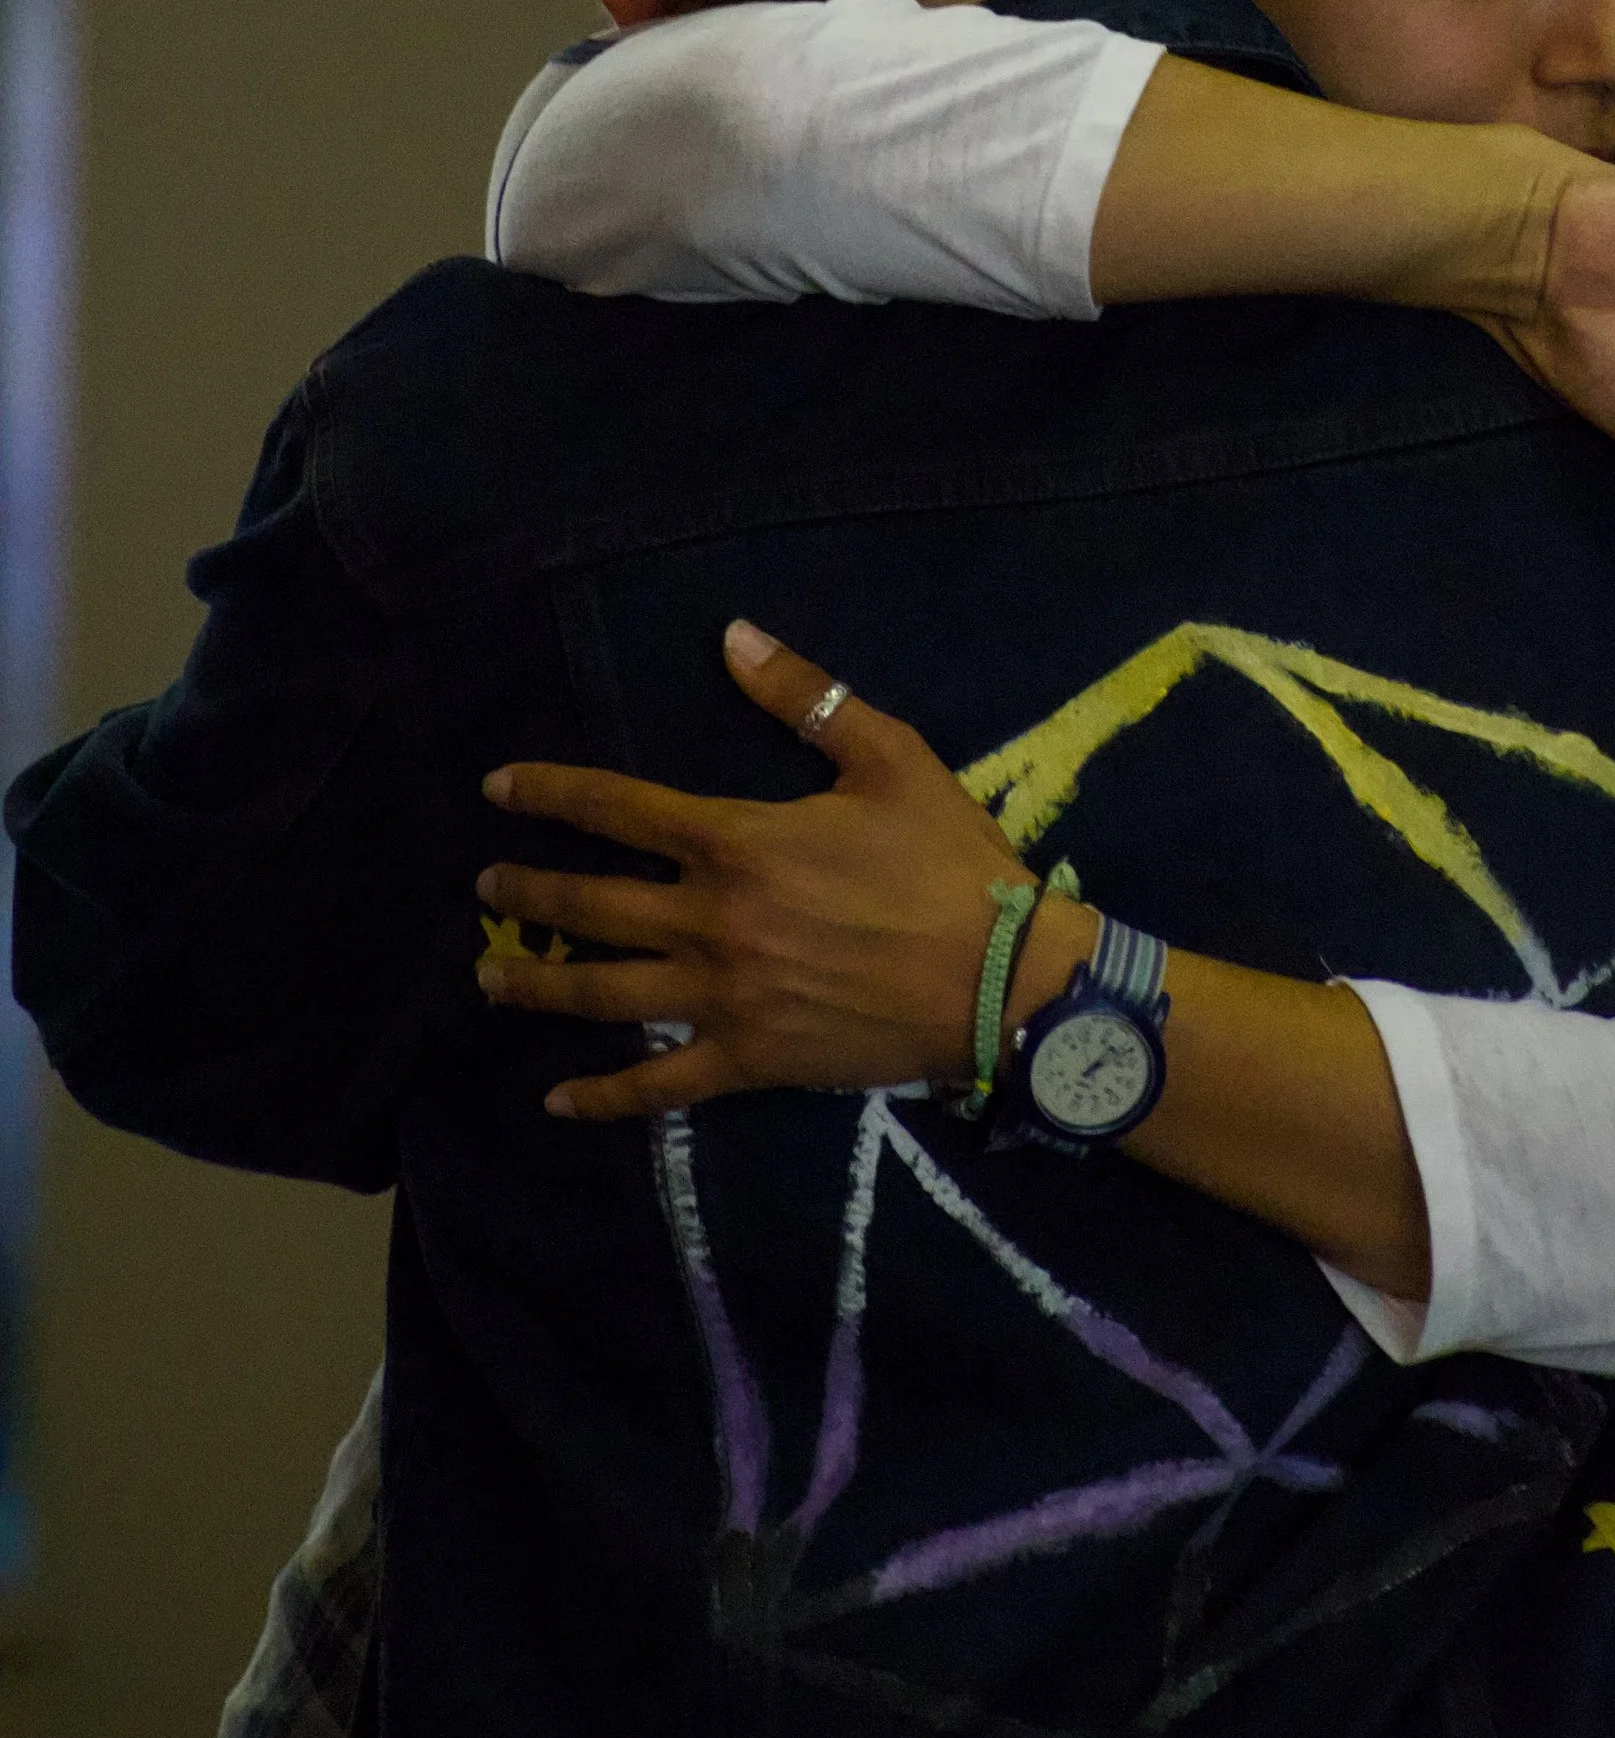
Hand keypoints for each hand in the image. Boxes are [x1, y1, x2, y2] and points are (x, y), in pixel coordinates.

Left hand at [473, 623, 1034, 1117]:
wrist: (1004, 979)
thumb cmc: (948, 862)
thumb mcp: (890, 758)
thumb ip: (805, 697)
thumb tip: (733, 636)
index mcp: (739, 842)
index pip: (619, 808)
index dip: (551, 793)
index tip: (497, 789)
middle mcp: (713, 920)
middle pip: (591, 905)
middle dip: (529, 893)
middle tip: (486, 890)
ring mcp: (723, 998)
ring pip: (604, 993)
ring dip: (538, 985)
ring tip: (492, 978)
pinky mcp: (748, 1061)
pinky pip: (658, 1086)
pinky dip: (604, 1097)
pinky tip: (558, 1102)